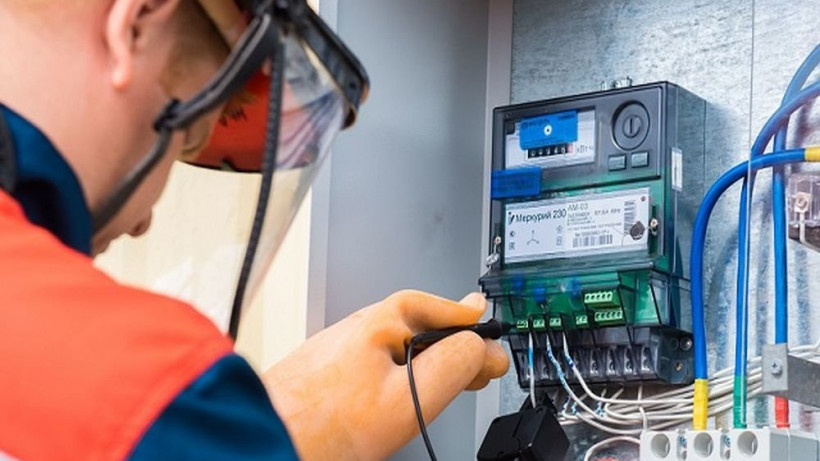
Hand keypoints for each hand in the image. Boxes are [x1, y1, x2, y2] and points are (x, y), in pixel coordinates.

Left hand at [261, 290, 508, 460]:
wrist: (265, 441)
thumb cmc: (323, 426)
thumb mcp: (411, 398)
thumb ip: (454, 365)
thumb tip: (481, 346)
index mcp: (380, 322)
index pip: (442, 311)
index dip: (472, 331)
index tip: (491, 348)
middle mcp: (357, 326)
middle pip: (419, 324)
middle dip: (451, 344)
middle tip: (475, 369)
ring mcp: (338, 346)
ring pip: (395, 343)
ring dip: (424, 358)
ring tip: (442, 384)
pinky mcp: (325, 368)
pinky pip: (374, 359)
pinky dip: (397, 370)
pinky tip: (398, 393)